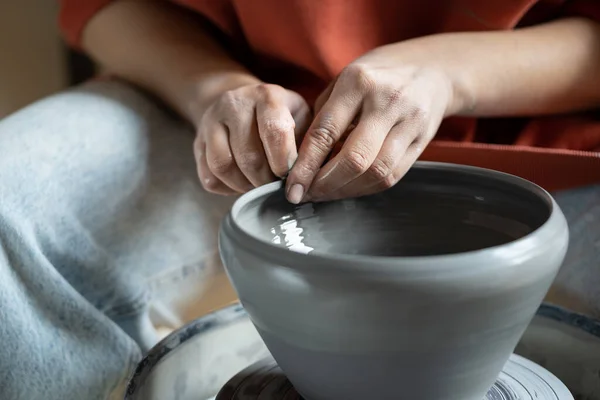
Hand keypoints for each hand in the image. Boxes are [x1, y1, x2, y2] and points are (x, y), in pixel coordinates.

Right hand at [194, 83, 310, 194]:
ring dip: (244, 186)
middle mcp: (234, 104)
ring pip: (223, 166)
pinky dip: (227, 189)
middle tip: (277, 188)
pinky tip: (242, 184)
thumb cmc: (281, 116)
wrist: (241, 103)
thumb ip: (308, 143)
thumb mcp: (301, 117)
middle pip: (248, 155)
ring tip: (259, 188)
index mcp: (267, 96)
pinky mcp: (197, 142)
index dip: (284, 162)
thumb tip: (311, 179)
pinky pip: (209, 177)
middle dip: (265, 181)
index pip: (274, 132)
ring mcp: (211, 122)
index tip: (291, 178)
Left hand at [285, 47, 457, 202]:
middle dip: (325, 184)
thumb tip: (301, 161)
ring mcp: (409, 121)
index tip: (292, 187)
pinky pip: (392, 176)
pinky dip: (366, 188)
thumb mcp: (343, 80)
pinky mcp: (423, 141)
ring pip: (376, 172)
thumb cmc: (377, 76)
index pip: (325, 132)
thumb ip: (323, 117)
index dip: (306, 166)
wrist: (432, 69)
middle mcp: (386, 101)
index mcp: (358, 82)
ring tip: (326, 194)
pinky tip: (349, 187)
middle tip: (307, 194)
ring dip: (346, 190)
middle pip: (354, 158)